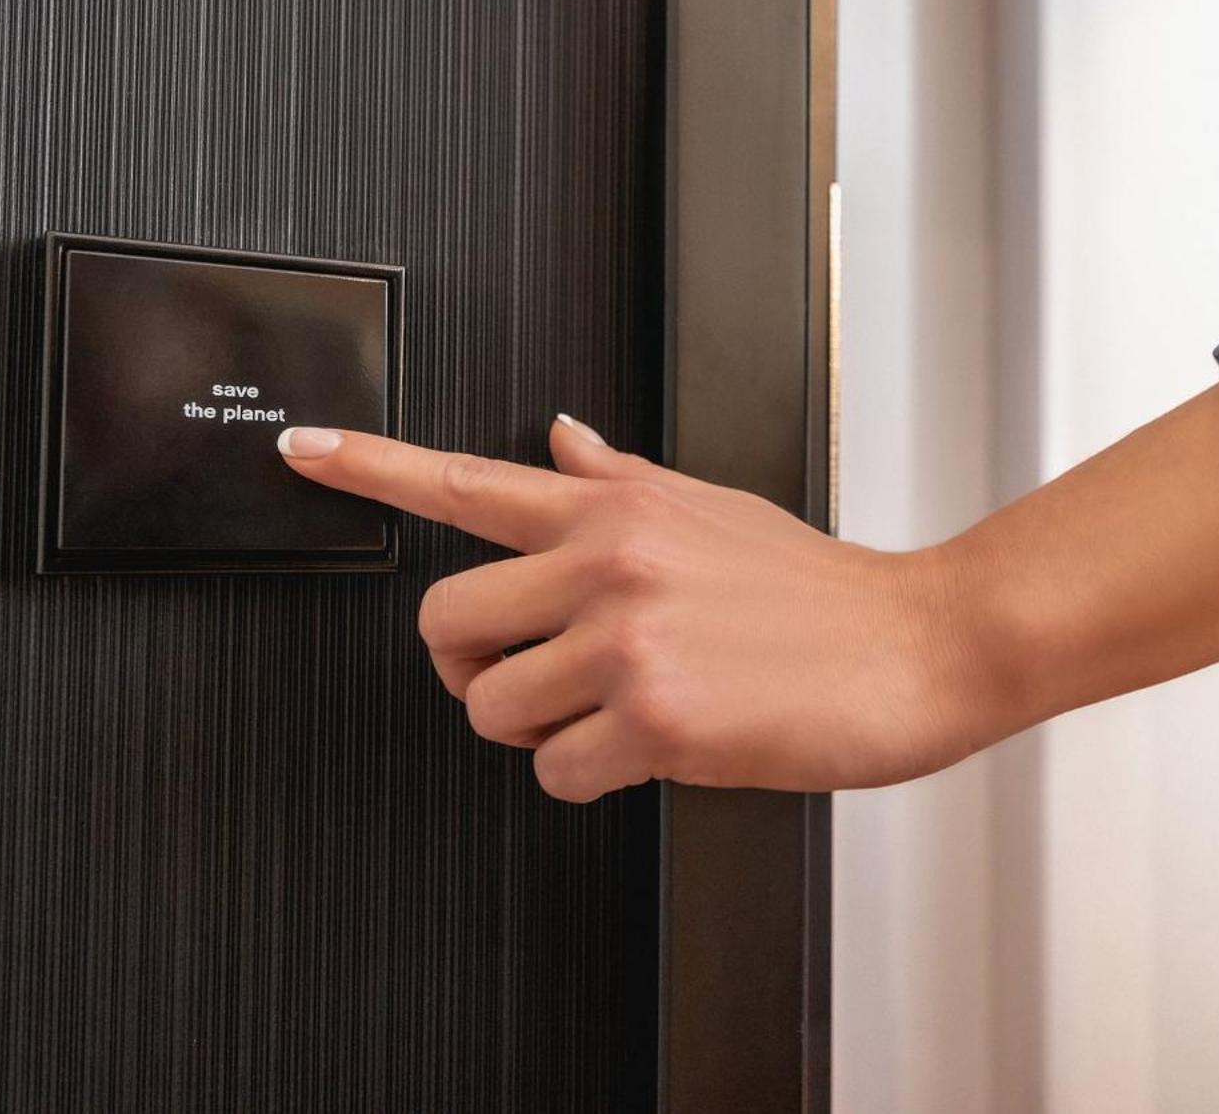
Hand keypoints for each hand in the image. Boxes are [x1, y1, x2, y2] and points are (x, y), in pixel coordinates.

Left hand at [277, 417, 1002, 801]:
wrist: (916, 644)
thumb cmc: (823, 589)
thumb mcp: (716, 511)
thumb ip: (622, 483)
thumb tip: (561, 438)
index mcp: (616, 507)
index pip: (468, 479)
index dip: (368, 465)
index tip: (302, 450)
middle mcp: (608, 559)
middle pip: (444, 622)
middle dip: (474, 670)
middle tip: (533, 679)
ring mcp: (627, 635)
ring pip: (492, 709)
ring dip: (540, 734)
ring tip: (613, 717)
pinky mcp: (654, 714)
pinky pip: (555, 773)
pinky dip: (592, 780)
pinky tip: (649, 751)